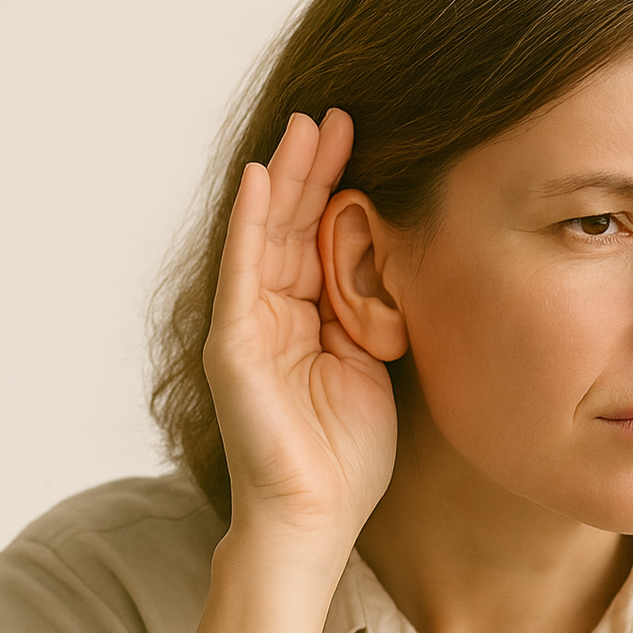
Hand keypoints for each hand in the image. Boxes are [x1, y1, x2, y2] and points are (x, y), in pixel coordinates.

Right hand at [203, 110, 397, 549]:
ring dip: (289, 178)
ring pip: (268, 235)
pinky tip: (265, 178)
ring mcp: (249, 328)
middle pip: (294, 225)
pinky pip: (242, 273)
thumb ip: (374, 313)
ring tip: (310, 126)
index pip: (322, 240)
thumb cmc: (347, 457)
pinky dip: (252, 224)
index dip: (342, 189)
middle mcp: (273, 316)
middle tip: (342, 113)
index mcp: (309, 321)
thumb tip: (399, 258)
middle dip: (317, 168)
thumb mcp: (374, 366)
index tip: (372, 140)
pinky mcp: (234, 346)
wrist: (316, 519)